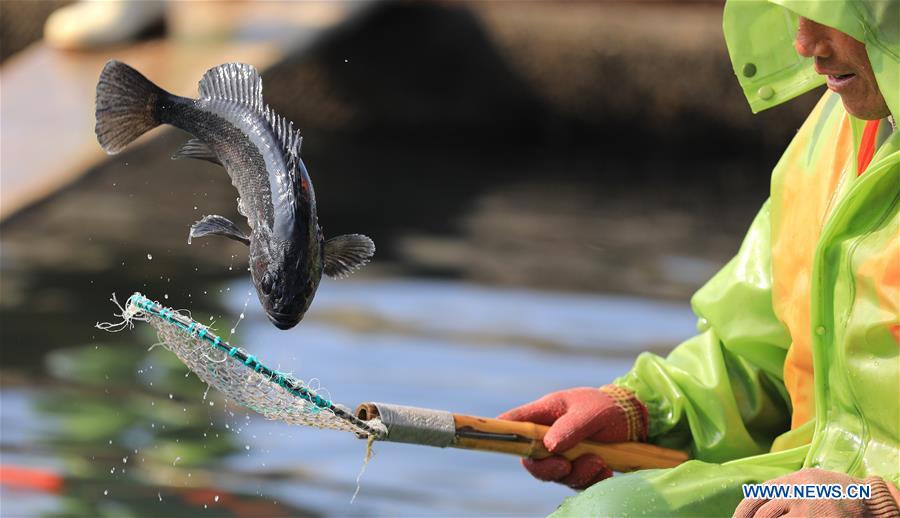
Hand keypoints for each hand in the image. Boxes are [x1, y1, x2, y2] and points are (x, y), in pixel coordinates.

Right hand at [498, 386, 647, 489]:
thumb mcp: (592, 412)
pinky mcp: (577, 467)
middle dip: (548, 468)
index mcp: (546, 413)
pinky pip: (576, 482)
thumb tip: (548, 445)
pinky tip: (605, 469)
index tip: (502, 443)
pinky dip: (590, 479)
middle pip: (531, 459)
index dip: (503, 433)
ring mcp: (562, 453)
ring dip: (576, 473)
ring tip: (599, 462)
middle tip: (566, 466)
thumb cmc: (609, 407)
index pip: (515, 423)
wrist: (636, 420)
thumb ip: (570, 427)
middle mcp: (549, 435)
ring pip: (555, 474)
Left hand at [733, 468, 899, 517]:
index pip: (756, 497)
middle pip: (763, 514)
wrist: (868, 499)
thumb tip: (758, 505)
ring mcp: (806, 511)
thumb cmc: (835, 491)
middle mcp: (795, 494)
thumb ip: (784, 489)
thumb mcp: (806, 481)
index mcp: (790, 481)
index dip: (742, 513)